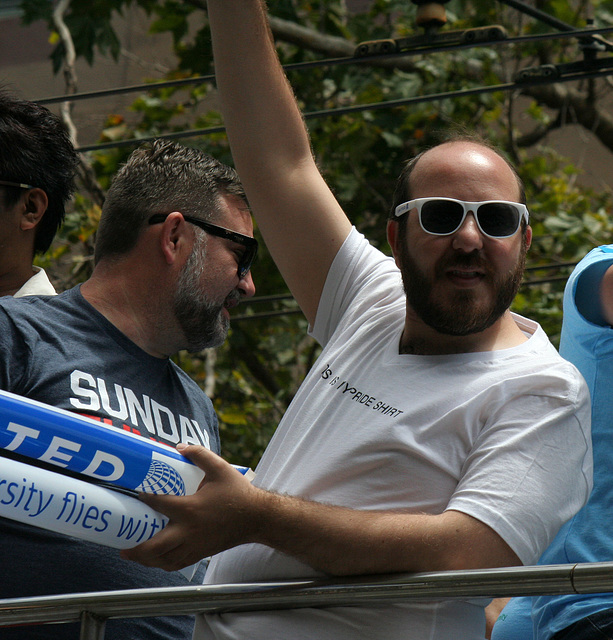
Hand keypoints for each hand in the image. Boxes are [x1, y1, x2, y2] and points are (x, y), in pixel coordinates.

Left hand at [120, 444, 262, 569]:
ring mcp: (194, 546)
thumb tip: (179, 447)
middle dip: (135, 548)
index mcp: (191, 509)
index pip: (159, 505)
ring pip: (164, 560)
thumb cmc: (238, 493)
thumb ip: (199, 454)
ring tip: (134, 553)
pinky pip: (176, 564)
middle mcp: (189, 531)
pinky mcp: (201, 554)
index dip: (145, 500)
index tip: (137, 495)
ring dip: (146, 559)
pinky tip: (156, 559)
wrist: (257, 517)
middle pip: (155, 547)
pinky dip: (163, 564)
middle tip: (122, 543)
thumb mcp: (219, 468)